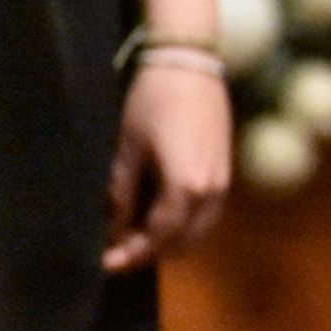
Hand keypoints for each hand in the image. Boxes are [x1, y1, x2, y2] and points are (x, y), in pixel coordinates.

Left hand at [102, 64, 232, 272]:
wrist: (190, 65)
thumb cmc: (152, 102)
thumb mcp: (128, 149)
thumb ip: (122, 194)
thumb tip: (113, 230)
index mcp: (186, 187)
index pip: (158, 237)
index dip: (131, 255)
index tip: (105, 265)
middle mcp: (211, 191)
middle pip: (183, 240)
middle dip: (151, 253)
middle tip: (118, 256)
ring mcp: (223, 181)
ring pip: (199, 229)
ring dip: (170, 241)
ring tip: (136, 239)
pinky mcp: (225, 171)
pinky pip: (207, 213)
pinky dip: (185, 224)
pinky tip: (161, 217)